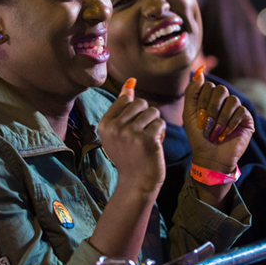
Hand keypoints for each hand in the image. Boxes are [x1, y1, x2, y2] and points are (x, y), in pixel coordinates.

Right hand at [98, 78, 165, 194]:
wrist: (136, 183)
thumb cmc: (129, 154)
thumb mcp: (119, 131)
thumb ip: (123, 105)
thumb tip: (130, 81)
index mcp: (104, 124)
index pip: (125, 99)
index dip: (134, 111)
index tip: (131, 129)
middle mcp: (115, 128)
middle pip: (140, 103)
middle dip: (146, 116)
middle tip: (141, 135)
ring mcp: (130, 134)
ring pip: (153, 112)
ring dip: (155, 125)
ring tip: (148, 140)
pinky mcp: (147, 140)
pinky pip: (161, 124)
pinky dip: (161, 134)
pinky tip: (154, 146)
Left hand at [183, 67, 254, 173]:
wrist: (209, 157)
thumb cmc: (198, 137)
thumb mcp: (189, 114)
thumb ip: (192, 92)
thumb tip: (200, 72)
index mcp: (210, 98)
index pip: (208, 86)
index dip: (202, 101)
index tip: (199, 118)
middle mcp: (224, 101)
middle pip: (221, 90)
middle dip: (212, 109)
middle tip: (207, 125)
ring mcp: (236, 109)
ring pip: (232, 100)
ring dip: (221, 118)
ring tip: (216, 132)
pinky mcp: (246, 119)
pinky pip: (242, 111)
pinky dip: (231, 123)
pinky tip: (225, 133)